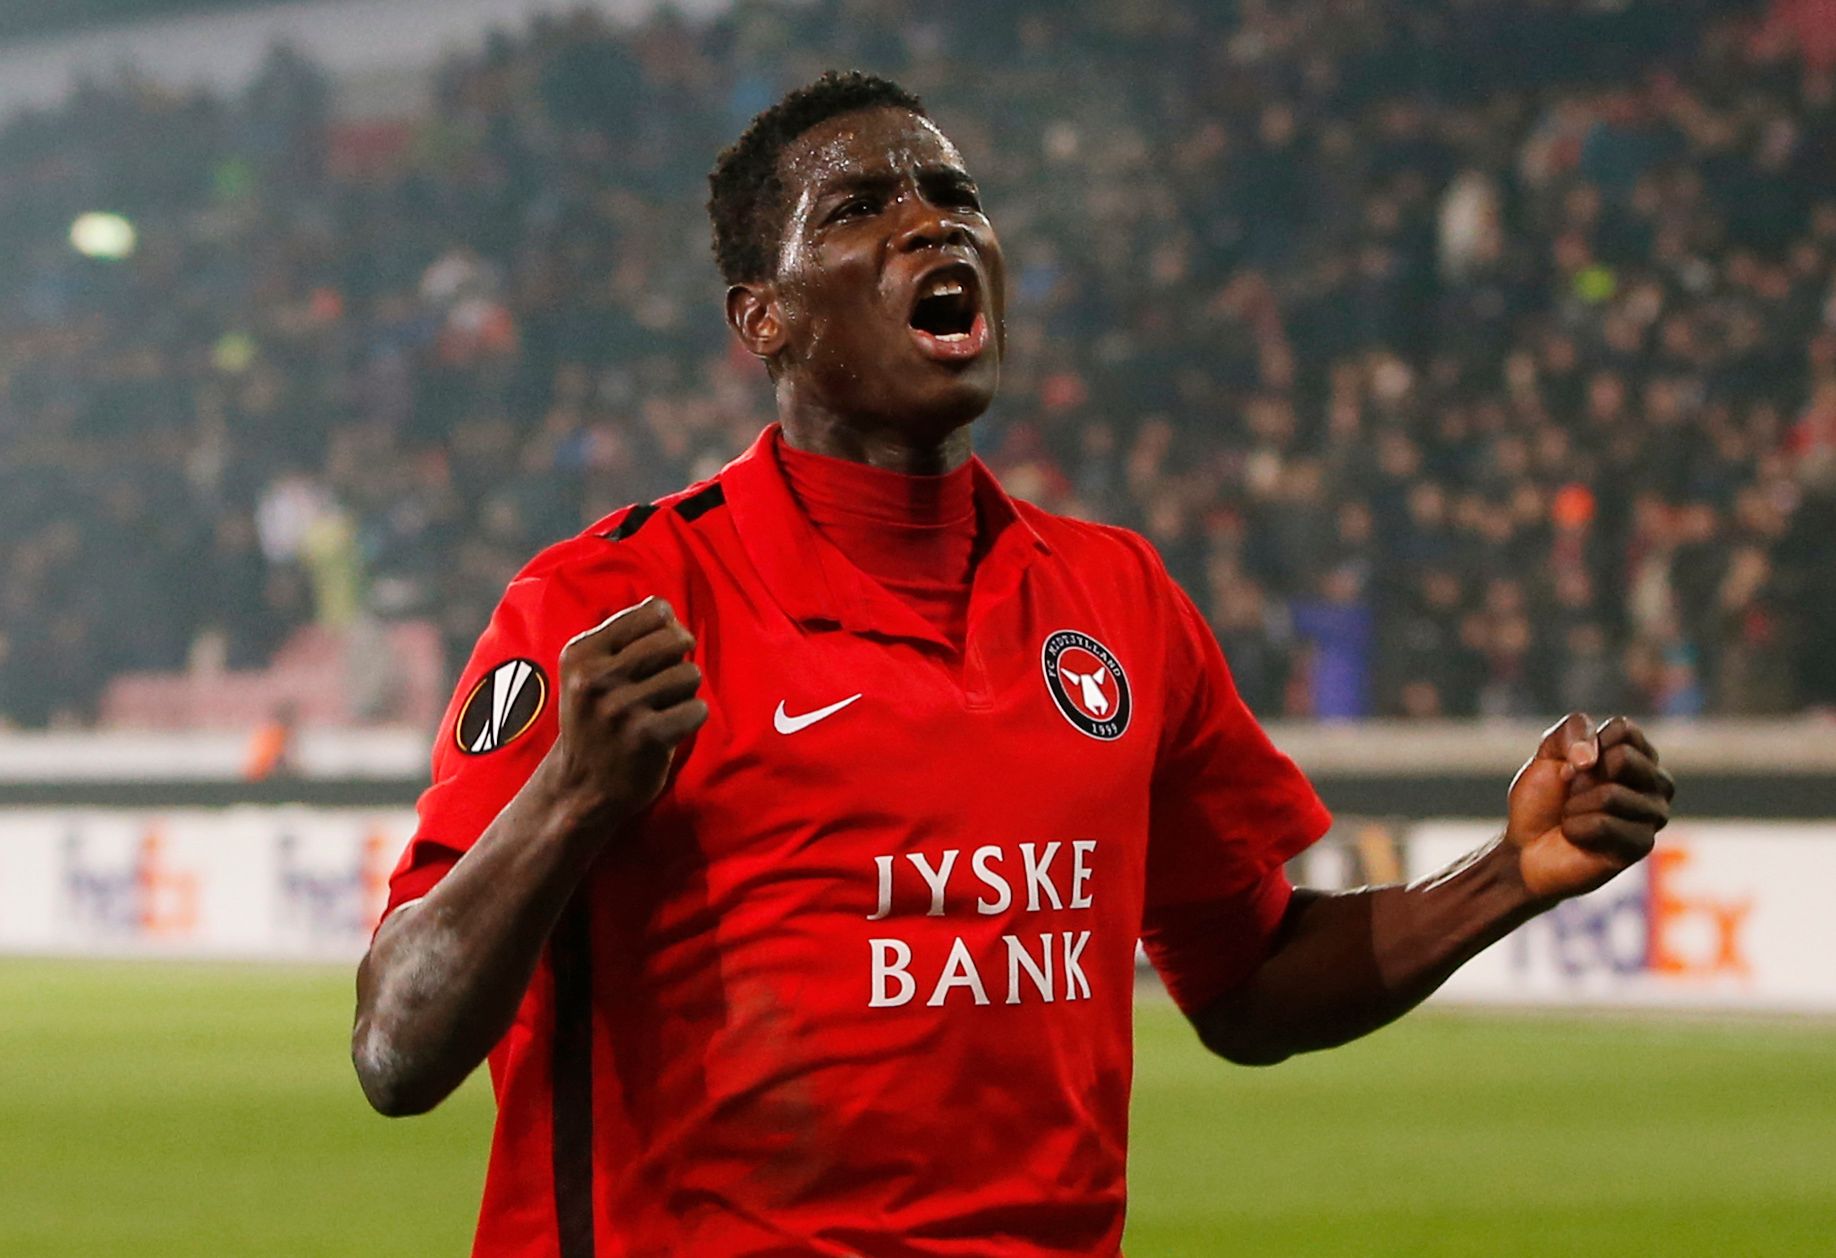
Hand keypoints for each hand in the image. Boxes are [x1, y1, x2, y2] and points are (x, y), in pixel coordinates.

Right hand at [551, 596, 708, 824]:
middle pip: (675, 639)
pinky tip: (669, 730)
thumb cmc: (596, 721)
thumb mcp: (589, 674)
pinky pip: (697, 709)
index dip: (669, 629)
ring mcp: (620, 708)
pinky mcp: (645, 737)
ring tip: (663, 708)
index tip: (659, 653)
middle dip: (680, 658)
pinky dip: (691, 718)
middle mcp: (596, 678)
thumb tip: (660, 604)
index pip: (654, 611)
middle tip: (665, 683)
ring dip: (685, 692)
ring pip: (689, 673)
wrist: (581, 787)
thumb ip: (622, 636)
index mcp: (581, 653)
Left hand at [1504, 713, 1673, 901]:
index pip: (1624, 729)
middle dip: (1582, 777)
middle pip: (1624, 758)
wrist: (1525, 846)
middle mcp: (1656, 782)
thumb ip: (1573, 731)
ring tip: (1574, 817)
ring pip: (1611, 794)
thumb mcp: (1549, 752)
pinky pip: (1603, 825)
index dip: (1584, 745)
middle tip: (1573, 794)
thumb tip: (1592, 758)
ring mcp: (1654, 814)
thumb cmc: (1543, 799)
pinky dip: (1575, 828)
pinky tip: (1576, 837)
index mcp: (1639, 755)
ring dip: (1575, 806)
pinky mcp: (1642, 845)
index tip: (1571, 766)